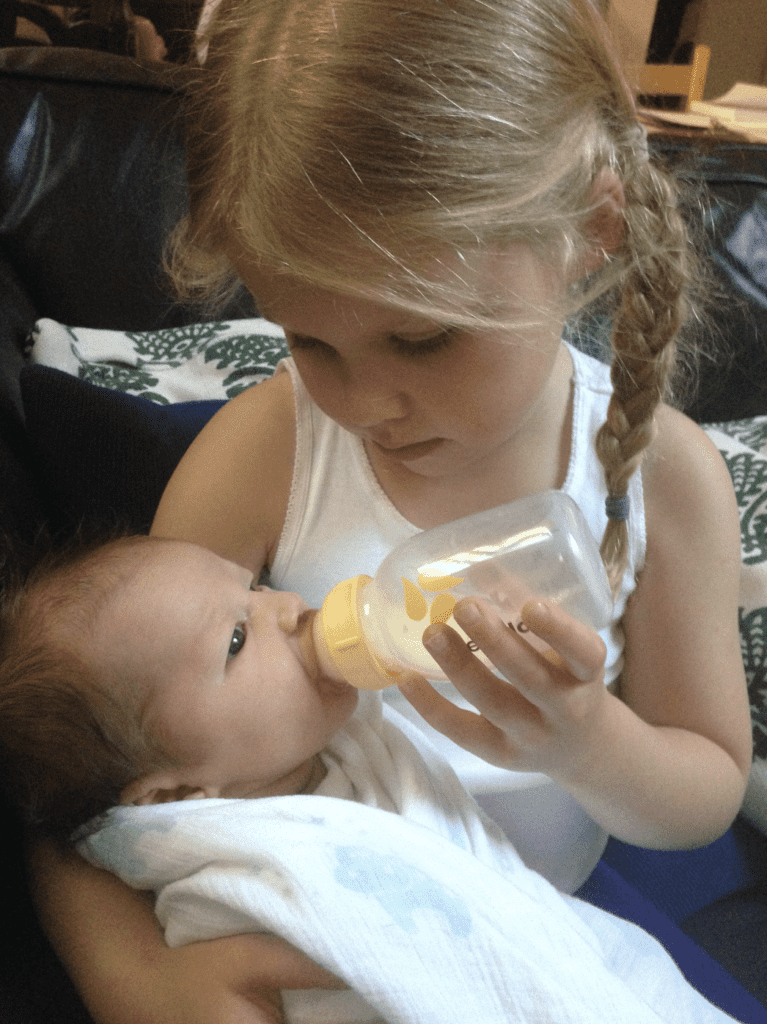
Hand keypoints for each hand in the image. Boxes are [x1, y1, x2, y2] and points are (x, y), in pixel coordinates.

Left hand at [397, 597, 608, 783]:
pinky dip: (431, 705)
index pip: (584, 654)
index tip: (531, 605)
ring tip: (432, 633)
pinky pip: (461, 731)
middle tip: (465, 607)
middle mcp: (564, 710)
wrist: (580, 747)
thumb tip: (481, 570)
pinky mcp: (499, 754)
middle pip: (529, 678)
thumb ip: (533, 616)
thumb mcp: (567, 651)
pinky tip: (408, 680)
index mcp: (587, 675)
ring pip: (492, 702)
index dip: (559, 631)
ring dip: (459, 665)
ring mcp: (531, 736)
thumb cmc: (566, 678)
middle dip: (494, 642)